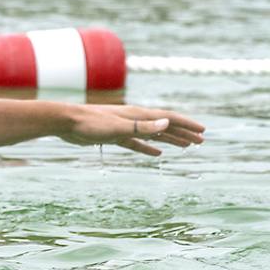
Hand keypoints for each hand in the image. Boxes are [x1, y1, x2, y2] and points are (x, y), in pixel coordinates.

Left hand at [59, 104, 205, 156]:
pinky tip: (158, 154)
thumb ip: (141, 127)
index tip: (203, 131)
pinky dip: (150, 148)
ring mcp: (126, 127)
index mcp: (139, 115)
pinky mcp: (115, 136)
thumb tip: (166, 124)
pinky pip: (138, 143)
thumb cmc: (90, 124)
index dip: (187, 125)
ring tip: (186, 146)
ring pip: (154, 135)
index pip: (169, 119)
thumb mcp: (118, 127)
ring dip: (171, 140)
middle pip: (165, 126)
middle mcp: (135, 119)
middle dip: (184, 133)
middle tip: (201, 141)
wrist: (67, 122)